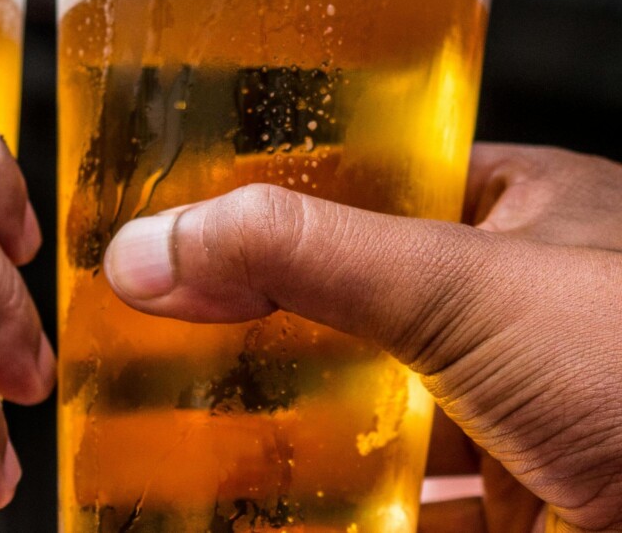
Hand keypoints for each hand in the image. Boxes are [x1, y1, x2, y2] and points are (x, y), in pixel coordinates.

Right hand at [103, 144, 621, 531]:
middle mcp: (526, 310)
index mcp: (529, 214)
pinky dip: (338, 509)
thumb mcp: (466, 288)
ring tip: (184, 421)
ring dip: (293, 427)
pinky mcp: (520, 505)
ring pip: (379, 412)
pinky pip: (407, 501)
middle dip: (267, 325)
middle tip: (166, 327)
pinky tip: (264, 510)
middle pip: (361, 307)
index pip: (372, 185)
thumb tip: (157, 246)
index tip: (188, 223)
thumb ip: (304, 257)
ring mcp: (523, 413)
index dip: (279, 201)